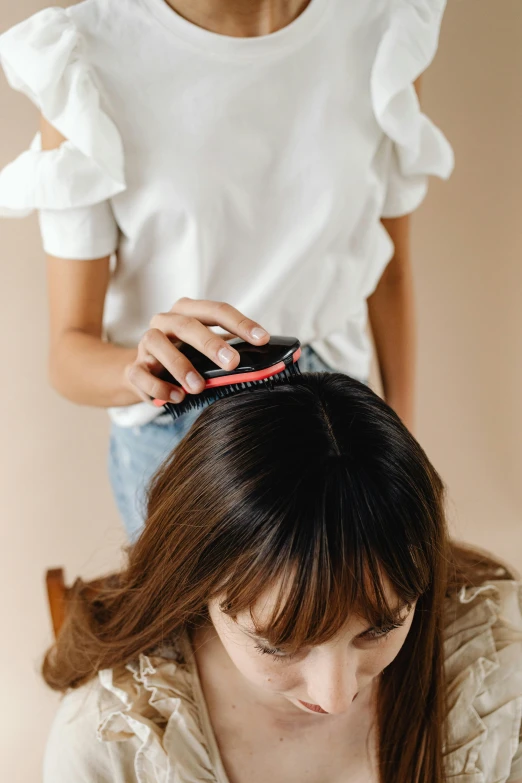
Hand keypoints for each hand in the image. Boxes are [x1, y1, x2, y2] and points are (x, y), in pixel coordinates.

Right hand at [124, 298, 269, 405]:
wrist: (144, 373)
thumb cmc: (185, 357)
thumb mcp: (207, 350)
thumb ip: (230, 350)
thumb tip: (266, 362)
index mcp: (188, 311)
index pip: (216, 310)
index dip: (240, 324)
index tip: (263, 339)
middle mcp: (165, 321)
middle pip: (187, 325)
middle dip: (211, 344)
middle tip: (232, 363)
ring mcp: (145, 343)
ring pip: (158, 345)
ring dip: (180, 366)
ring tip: (199, 387)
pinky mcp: (133, 367)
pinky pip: (141, 374)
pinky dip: (159, 387)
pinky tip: (177, 397)